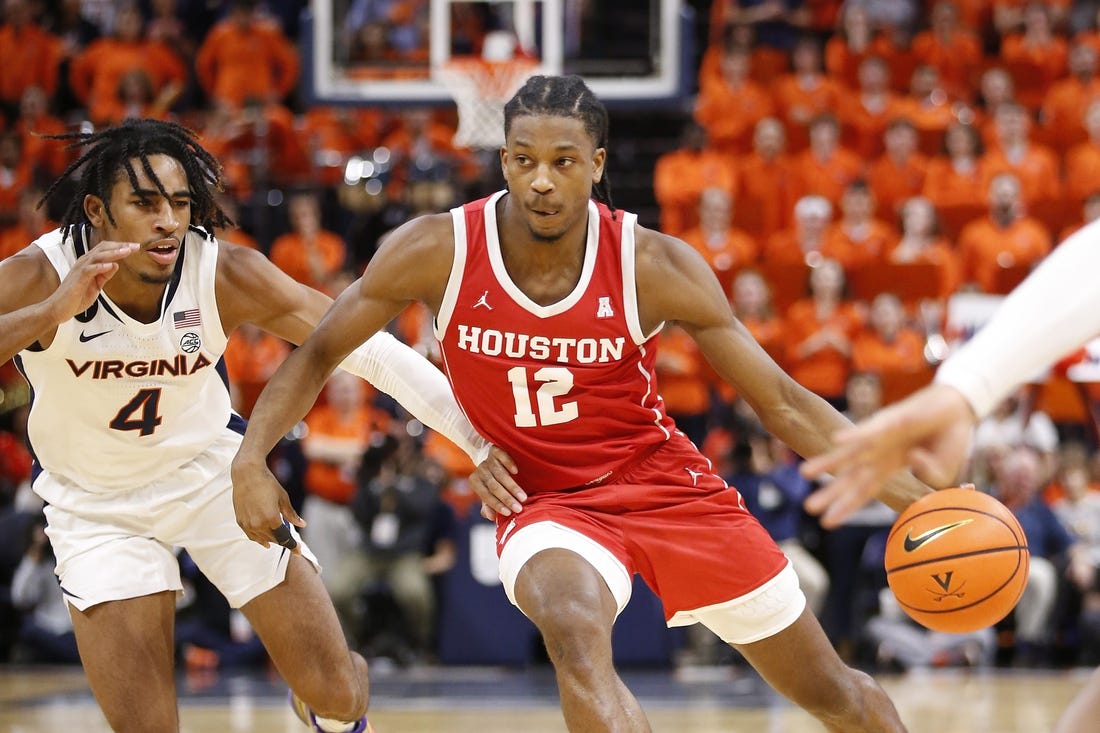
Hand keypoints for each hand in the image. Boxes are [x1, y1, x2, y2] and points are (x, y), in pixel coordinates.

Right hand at [48, 241, 138, 321]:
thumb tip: (115, 265)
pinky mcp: (77, 280)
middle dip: (120, 247)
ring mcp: (80, 270)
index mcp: (89, 264)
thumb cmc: (75, 297)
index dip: (119, 247)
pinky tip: (110, 265)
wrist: (59, 309)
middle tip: (135, 246)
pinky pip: (88, 270)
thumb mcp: (96, 285)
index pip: (105, 249)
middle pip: (103, 249)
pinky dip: (100, 266)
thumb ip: (104, 275)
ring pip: (97, 256)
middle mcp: (84, 263)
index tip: (134, 247)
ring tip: (126, 252)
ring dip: (113, 253)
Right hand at [231, 455, 304, 551]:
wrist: (247, 474)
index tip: (299, 550)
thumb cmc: (268, 483)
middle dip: (283, 542)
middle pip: (274, 539)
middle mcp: (258, 524)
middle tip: (292, 543)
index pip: (284, 538)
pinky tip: (264, 541)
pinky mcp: (240, 521)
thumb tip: (302, 525)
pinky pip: (251, 536)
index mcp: (272, 519)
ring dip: (272, 540)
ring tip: (279, 541)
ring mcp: (248, 524)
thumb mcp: (283, 498)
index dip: (293, 546)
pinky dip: (259, 539)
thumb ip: (291, 514)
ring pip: (262, 539)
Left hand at [468, 445, 525, 519]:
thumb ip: (488, 506)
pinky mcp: (495, 450)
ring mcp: (488, 460)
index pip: (486, 495)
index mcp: (475, 482)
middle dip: (507, 498)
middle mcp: (480, 470)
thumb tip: (491, 517)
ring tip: (523, 498)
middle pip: (494, 486)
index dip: (497, 505)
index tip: (509, 513)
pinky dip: (508, 463)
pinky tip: (516, 472)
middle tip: (519, 508)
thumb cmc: (491, 482)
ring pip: (500, 474)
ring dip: (513, 487)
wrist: (491, 460)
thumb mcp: (488, 494)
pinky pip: (501, 456)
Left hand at [801, 383, 976, 527]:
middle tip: (808, 508)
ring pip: (850, 452)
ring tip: (805, 473)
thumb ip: (930, 475)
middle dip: (831, 492)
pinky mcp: (891, 419)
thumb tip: (912, 461)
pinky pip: (871, 429)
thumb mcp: (942, 471)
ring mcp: (882, 435)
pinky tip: (836, 441)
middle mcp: (878, 452)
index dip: (847, 506)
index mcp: (888, 466)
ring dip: (828, 462)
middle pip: (851, 476)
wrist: (959, 408)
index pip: (864, 490)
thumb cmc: (947, 440)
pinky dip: (855, 434)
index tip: (828, 523)